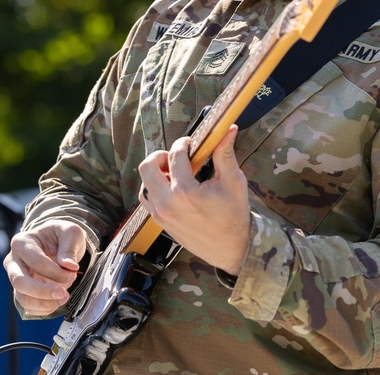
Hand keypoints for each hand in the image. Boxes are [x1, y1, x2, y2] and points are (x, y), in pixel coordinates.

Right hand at [4, 219, 86, 315]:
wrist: (58, 243)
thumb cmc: (61, 235)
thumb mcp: (71, 233)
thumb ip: (70, 247)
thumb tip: (68, 265)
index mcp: (22, 242)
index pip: (36, 262)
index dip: (56, 272)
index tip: (73, 273)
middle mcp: (13, 261)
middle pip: (20, 282)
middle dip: (43, 292)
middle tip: (63, 294)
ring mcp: (16, 277)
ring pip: (23, 298)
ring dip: (45, 303)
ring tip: (63, 298)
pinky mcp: (22, 290)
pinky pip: (28, 306)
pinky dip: (43, 309)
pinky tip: (57, 301)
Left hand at [137, 124, 249, 275]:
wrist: (231, 249)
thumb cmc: (234, 216)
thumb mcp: (233, 182)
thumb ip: (225, 154)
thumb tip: (228, 129)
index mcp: (186, 191)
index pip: (175, 155)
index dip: (183, 143)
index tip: (191, 143)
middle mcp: (168, 203)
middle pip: (147, 167)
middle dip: (161, 155)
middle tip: (176, 156)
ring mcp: (161, 215)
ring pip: (144, 184)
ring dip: (156, 173)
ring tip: (174, 172)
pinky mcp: (161, 222)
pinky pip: (148, 199)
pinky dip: (155, 188)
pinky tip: (172, 187)